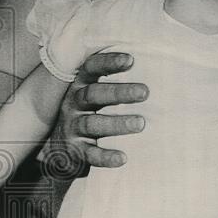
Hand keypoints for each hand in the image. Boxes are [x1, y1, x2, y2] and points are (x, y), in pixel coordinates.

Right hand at [47, 52, 148, 174]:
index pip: (91, 68)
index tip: (130, 60)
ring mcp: (72, 127)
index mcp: (81, 86)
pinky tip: (122, 158)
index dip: (109, 63)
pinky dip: (105, 157)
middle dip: (119, 92)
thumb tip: (158, 71)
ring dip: (117, 123)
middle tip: (145, 92)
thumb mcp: (95, 95)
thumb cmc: (89, 114)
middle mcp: (74, 104)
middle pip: (94, 94)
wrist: (60, 148)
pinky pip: (90, 154)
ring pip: (92, 123)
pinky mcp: (75, 151)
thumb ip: (115, 83)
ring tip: (140, 123)